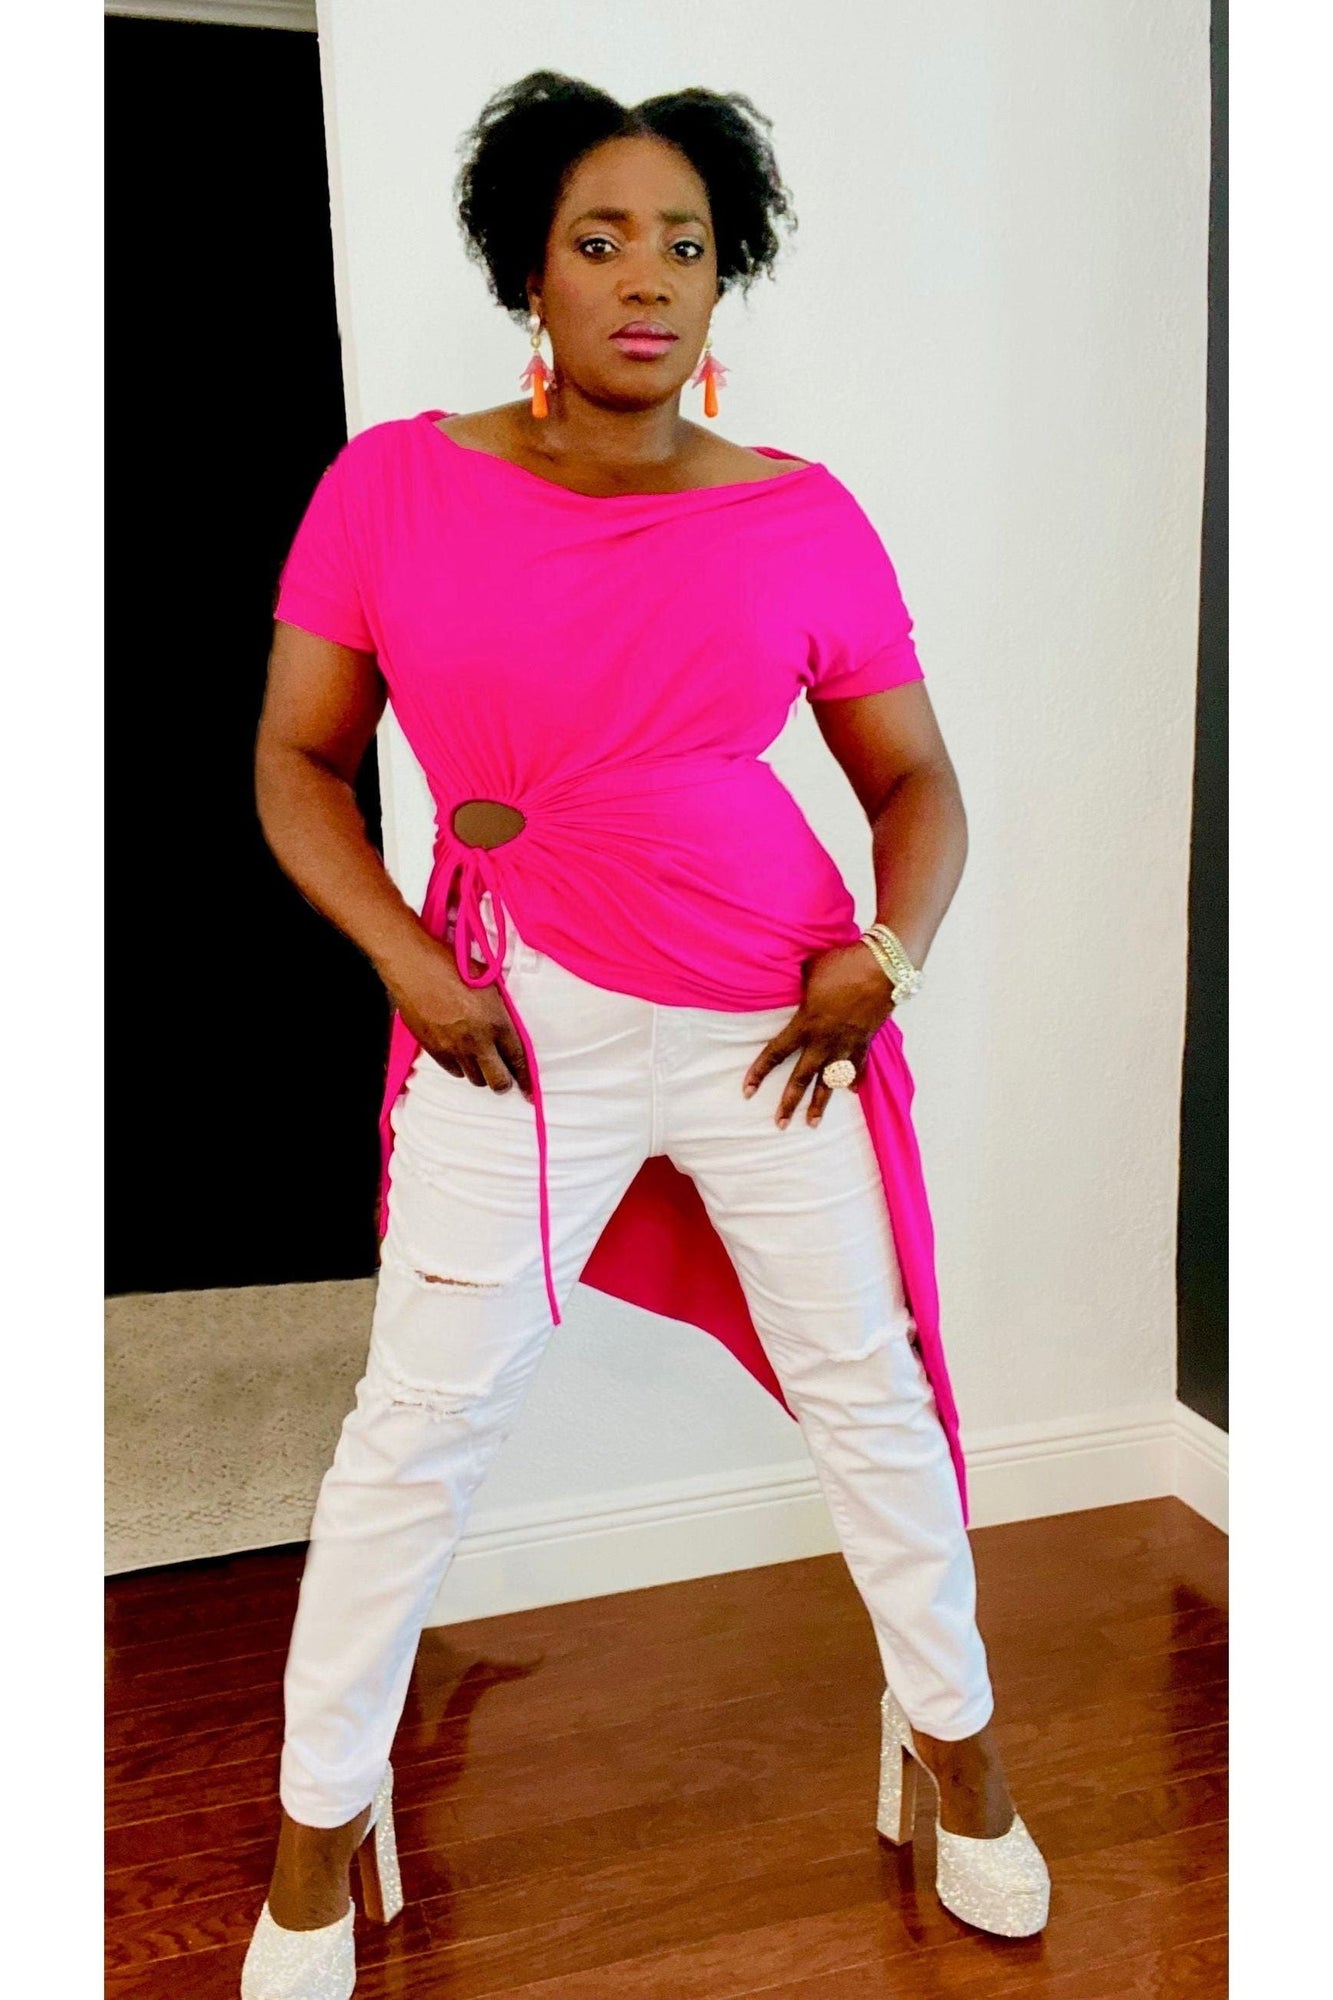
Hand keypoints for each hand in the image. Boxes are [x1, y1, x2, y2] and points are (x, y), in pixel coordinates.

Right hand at [380, 935, 532, 1099]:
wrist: (415, 967)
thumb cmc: (453, 965)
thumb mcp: (489, 984)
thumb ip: (501, 1011)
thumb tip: (507, 1028)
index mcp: (497, 1023)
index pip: (519, 1060)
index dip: (526, 1080)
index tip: (530, 1093)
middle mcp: (478, 1041)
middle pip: (498, 1081)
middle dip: (504, 1084)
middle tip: (505, 1080)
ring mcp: (454, 1048)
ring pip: (475, 1079)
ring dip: (481, 1073)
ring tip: (480, 1061)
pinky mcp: (434, 1050)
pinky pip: (453, 1072)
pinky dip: (460, 1068)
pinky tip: (460, 1055)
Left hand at [741, 943, 893, 1128]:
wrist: (883, 966)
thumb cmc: (843, 962)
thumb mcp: (810, 969)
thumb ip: (797, 981)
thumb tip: (787, 976)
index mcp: (805, 1023)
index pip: (775, 1053)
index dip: (759, 1073)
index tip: (747, 1091)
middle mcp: (824, 1040)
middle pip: (801, 1078)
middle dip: (789, 1103)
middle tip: (779, 1124)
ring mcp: (847, 1044)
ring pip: (830, 1082)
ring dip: (821, 1104)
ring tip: (812, 1123)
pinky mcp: (866, 1041)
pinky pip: (858, 1066)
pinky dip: (855, 1079)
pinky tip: (851, 1091)